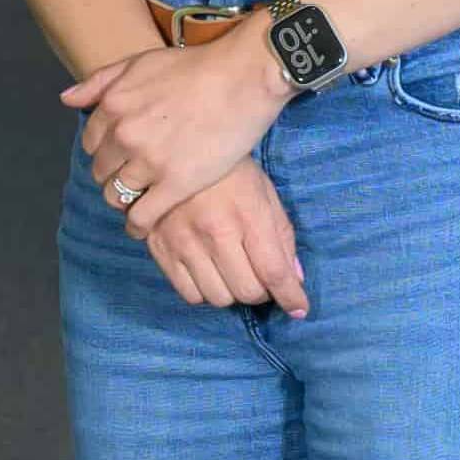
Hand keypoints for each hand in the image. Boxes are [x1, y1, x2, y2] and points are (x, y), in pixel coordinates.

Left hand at [66, 31, 295, 250]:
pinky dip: (137, 226)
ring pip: (116, 196)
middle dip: (113, 174)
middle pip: (101, 170)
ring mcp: (149, 162)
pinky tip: (141, 227)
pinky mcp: (176, 185)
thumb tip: (67, 100)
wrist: (242, 78)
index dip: (104, 150)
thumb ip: (101, 81)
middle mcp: (124, 135)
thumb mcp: (141, 61)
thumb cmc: (196, 67)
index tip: (120, 155)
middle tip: (134, 176)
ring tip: (140, 199)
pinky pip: (142, 217)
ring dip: (124, 200)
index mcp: (113, 105)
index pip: (90, 142)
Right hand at [127, 154, 304, 317]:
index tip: (299, 309)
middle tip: (261, 279)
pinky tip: (210, 274)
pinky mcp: (161, 250)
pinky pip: (189, 294)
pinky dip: (205, 293)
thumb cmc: (229, 171)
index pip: (274, 272)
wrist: (174, 151)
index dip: (290, 297)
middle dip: (262, 292)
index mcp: (247, 214)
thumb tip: (294, 278)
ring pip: (218, 298)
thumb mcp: (264, 193)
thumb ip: (282, 235)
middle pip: (247, 291)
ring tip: (234, 273)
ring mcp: (184, 243)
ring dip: (233, 293)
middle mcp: (215, 232)